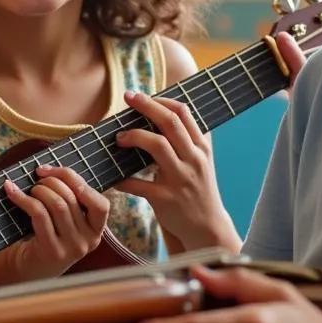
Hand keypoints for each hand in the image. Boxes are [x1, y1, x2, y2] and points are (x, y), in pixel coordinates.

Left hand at [5, 165, 109, 279]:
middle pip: (72, 198)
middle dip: (52, 182)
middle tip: (38, 181)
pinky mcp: (51, 250)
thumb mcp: (67, 222)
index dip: (77, 181)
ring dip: (40, 190)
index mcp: (97, 230)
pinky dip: (23, 198)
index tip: (54, 171)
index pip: (100, 203)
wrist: (30, 269)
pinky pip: (39, 214)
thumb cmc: (48, 237)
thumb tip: (48, 169)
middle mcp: (88, 240)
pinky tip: (11, 191)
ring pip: (58, 204)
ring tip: (31, 190)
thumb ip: (69, 200)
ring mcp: (71, 247)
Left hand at [113, 33, 306, 252]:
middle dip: (146, 106)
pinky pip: (139, 185)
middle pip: (170, 123)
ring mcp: (180, 179)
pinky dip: (123, 179)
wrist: (208, 227)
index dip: (160, 100)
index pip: (183, 113)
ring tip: (119, 138)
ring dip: (134, 136)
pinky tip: (114, 177)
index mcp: (201, 147)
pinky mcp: (166, 199)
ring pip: (158, 146)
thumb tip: (165, 114)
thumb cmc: (198, 189)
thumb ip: (187, 140)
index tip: (140, 95)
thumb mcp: (201, 161)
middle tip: (127, 98)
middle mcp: (193, 159)